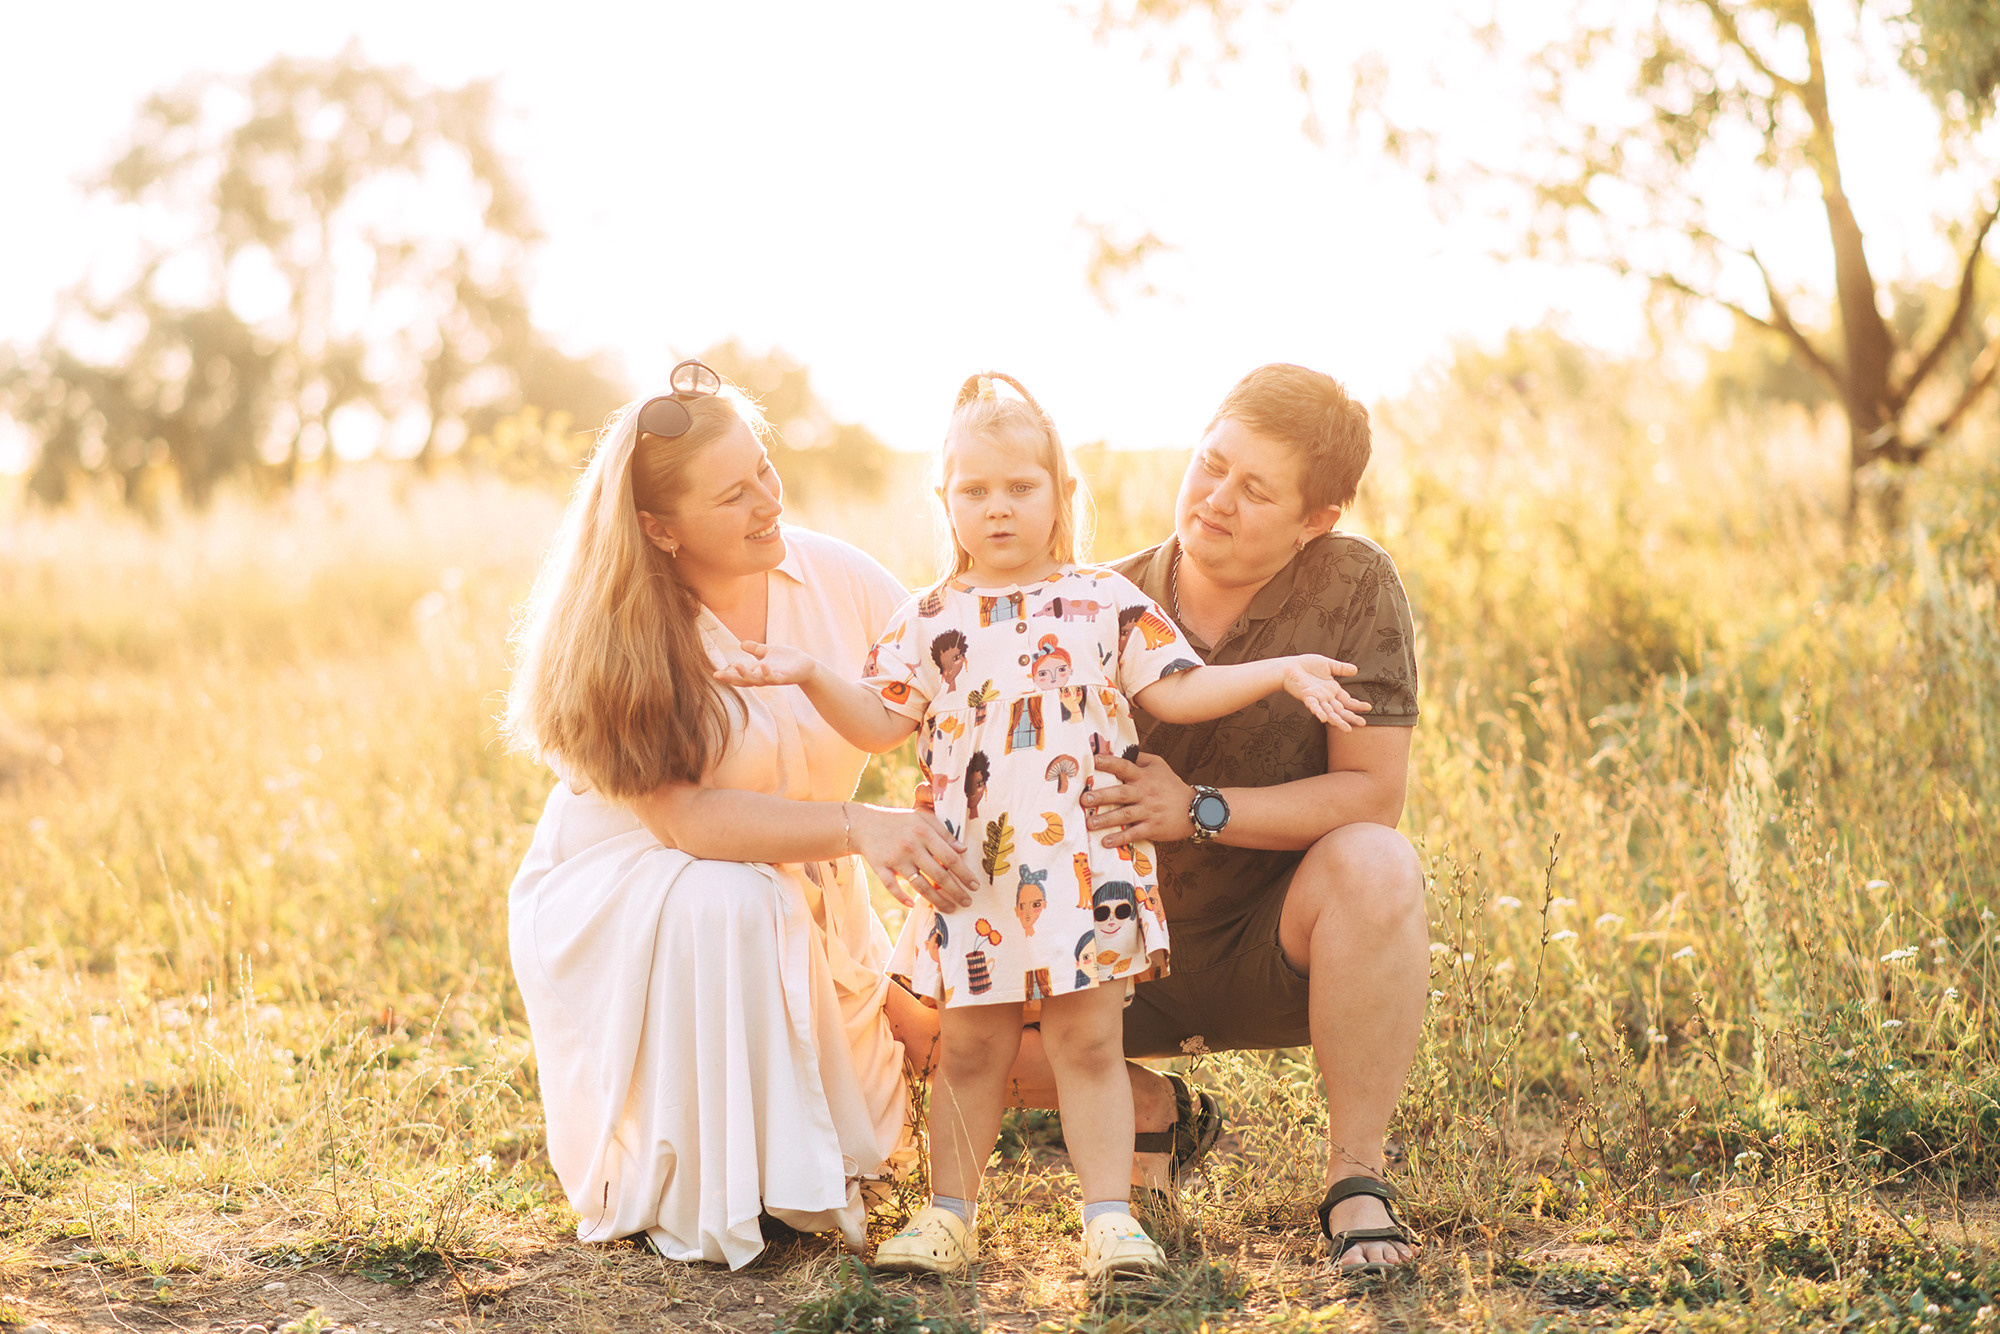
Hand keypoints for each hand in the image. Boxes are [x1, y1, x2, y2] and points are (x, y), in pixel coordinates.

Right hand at [713, 640, 818, 687]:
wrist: (807, 666)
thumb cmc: (788, 660)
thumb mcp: (769, 652)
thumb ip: (756, 650)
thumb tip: (741, 644)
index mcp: (758, 672)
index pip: (740, 676)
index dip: (728, 676)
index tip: (715, 674)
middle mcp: (763, 678)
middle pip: (745, 680)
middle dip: (732, 678)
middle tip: (718, 675)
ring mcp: (773, 679)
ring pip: (757, 680)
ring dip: (747, 674)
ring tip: (736, 665)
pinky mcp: (785, 677)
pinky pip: (775, 677)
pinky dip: (768, 672)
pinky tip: (762, 665)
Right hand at [846, 802, 978, 910]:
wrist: (864, 823)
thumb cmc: (899, 821)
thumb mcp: (922, 818)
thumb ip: (943, 832)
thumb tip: (963, 849)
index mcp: (924, 832)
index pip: (950, 857)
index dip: (965, 873)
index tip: (975, 885)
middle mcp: (911, 847)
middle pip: (939, 875)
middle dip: (956, 891)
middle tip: (967, 902)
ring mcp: (895, 859)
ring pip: (920, 885)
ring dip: (937, 900)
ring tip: (951, 909)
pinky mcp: (880, 868)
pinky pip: (893, 887)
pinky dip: (902, 898)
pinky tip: (913, 905)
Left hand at [1079, 753, 1193, 848]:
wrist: (1195, 809)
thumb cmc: (1172, 785)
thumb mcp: (1159, 765)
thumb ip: (1139, 758)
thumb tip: (1119, 751)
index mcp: (1144, 776)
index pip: (1124, 767)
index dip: (1110, 762)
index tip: (1094, 760)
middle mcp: (1144, 793)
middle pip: (1121, 793)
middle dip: (1102, 796)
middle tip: (1085, 799)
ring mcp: (1148, 811)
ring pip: (1124, 815)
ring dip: (1106, 820)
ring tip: (1089, 823)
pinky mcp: (1152, 828)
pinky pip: (1134, 834)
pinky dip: (1120, 839)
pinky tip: (1106, 842)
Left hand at [1279, 654, 1371, 730]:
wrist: (1289, 666)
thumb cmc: (1306, 665)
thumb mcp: (1327, 664)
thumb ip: (1340, 668)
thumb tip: (1356, 670)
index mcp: (1332, 690)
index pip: (1347, 701)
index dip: (1357, 705)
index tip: (1368, 708)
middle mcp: (1326, 697)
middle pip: (1341, 710)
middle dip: (1351, 717)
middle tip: (1362, 724)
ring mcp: (1317, 698)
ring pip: (1329, 712)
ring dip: (1338, 721)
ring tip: (1347, 729)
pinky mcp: (1307, 696)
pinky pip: (1314, 706)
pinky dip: (1318, 712)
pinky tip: (1324, 719)